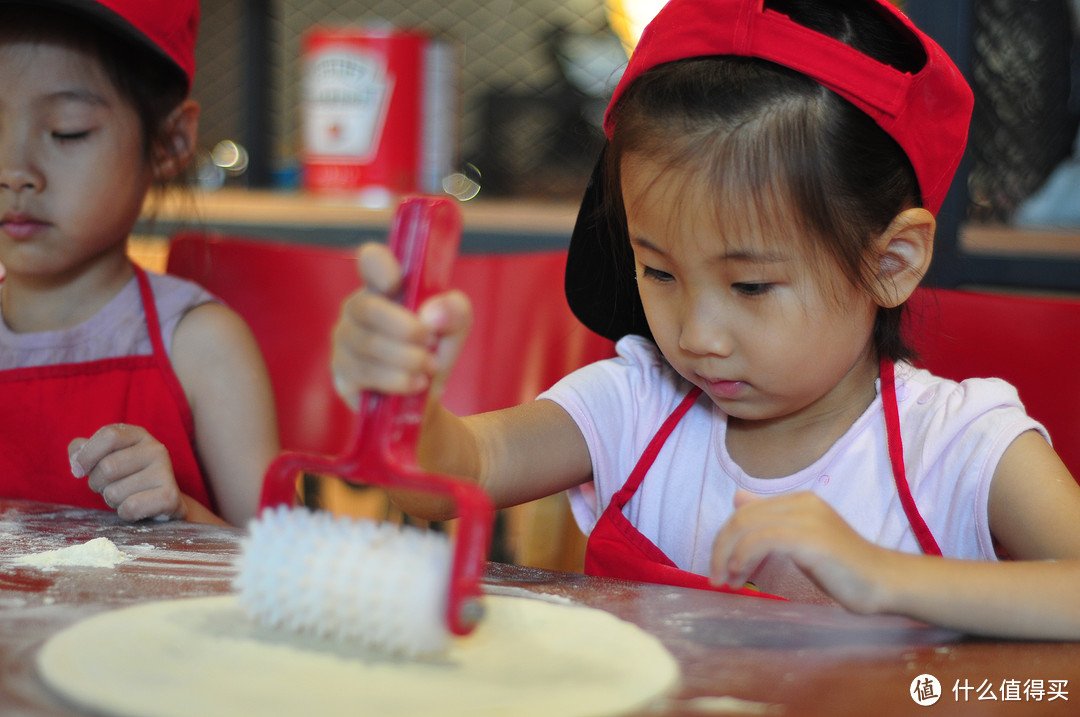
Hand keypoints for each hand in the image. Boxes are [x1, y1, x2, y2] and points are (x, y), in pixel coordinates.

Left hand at [68, 424, 186, 522]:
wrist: (164, 500)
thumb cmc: (127, 476)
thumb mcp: (105, 457)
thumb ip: (83, 450)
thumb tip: (76, 460)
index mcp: (138, 435)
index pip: (109, 435)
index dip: (87, 455)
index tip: (80, 470)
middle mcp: (156, 449)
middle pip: (108, 467)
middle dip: (97, 483)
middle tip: (108, 486)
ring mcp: (165, 472)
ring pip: (115, 492)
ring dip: (112, 500)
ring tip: (126, 496)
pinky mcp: (169, 496)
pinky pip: (130, 507)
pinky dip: (124, 513)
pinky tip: (135, 508)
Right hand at [331, 242, 471, 408]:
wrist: (424, 399)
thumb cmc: (433, 351)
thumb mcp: (455, 327)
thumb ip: (454, 311)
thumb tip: (431, 315)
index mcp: (383, 286)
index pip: (370, 260)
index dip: (380, 266)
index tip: (398, 284)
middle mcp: (357, 309)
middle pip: (368, 308)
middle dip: (406, 329)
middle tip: (431, 343)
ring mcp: (345, 341)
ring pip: (369, 345)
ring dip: (407, 359)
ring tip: (430, 368)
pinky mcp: (342, 373)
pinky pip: (365, 373)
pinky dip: (397, 380)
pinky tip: (417, 384)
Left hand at [710, 491, 895, 612]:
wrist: (884, 582)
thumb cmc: (843, 568)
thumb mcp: (801, 539)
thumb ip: (772, 520)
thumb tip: (738, 499)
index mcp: (798, 501)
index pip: (746, 512)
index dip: (725, 539)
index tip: (720, 569)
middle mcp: (801, 503)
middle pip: (742, 518)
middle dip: (720, 549)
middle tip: (716, 578)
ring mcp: (807, 519)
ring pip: (747, 527)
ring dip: (728, 557)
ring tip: (726, 582)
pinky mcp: (811, 539)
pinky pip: (763, 540)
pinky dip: (744, 557)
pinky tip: (741, 575)